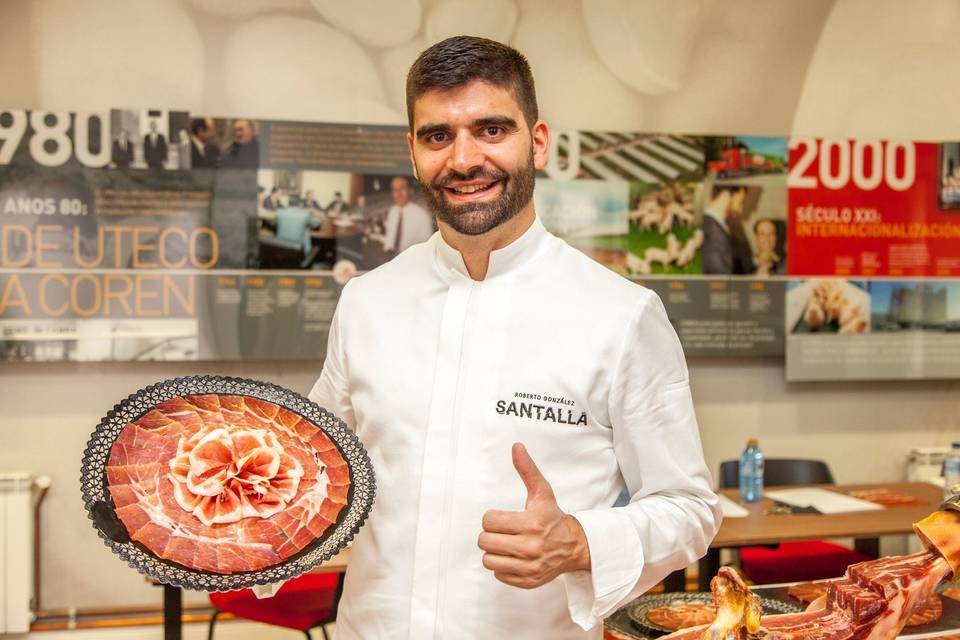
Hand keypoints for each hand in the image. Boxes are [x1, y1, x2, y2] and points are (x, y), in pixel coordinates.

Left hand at [478, 443, 590, 588]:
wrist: (575, 546)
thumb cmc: (553, 517)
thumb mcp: (542, 492)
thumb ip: (527, 470)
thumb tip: (516, 446)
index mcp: (530, 523)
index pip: (489, 521)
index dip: (492, 518)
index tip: (501, 518)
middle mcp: (530, 547)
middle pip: (485, 542)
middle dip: (490, 535)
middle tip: (502, 531)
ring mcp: (529, 567)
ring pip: (489, 561)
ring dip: (494, 552)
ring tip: (506, 544)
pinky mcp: (528, 581)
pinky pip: (499, 575)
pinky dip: (503, 567)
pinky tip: (514, 557)